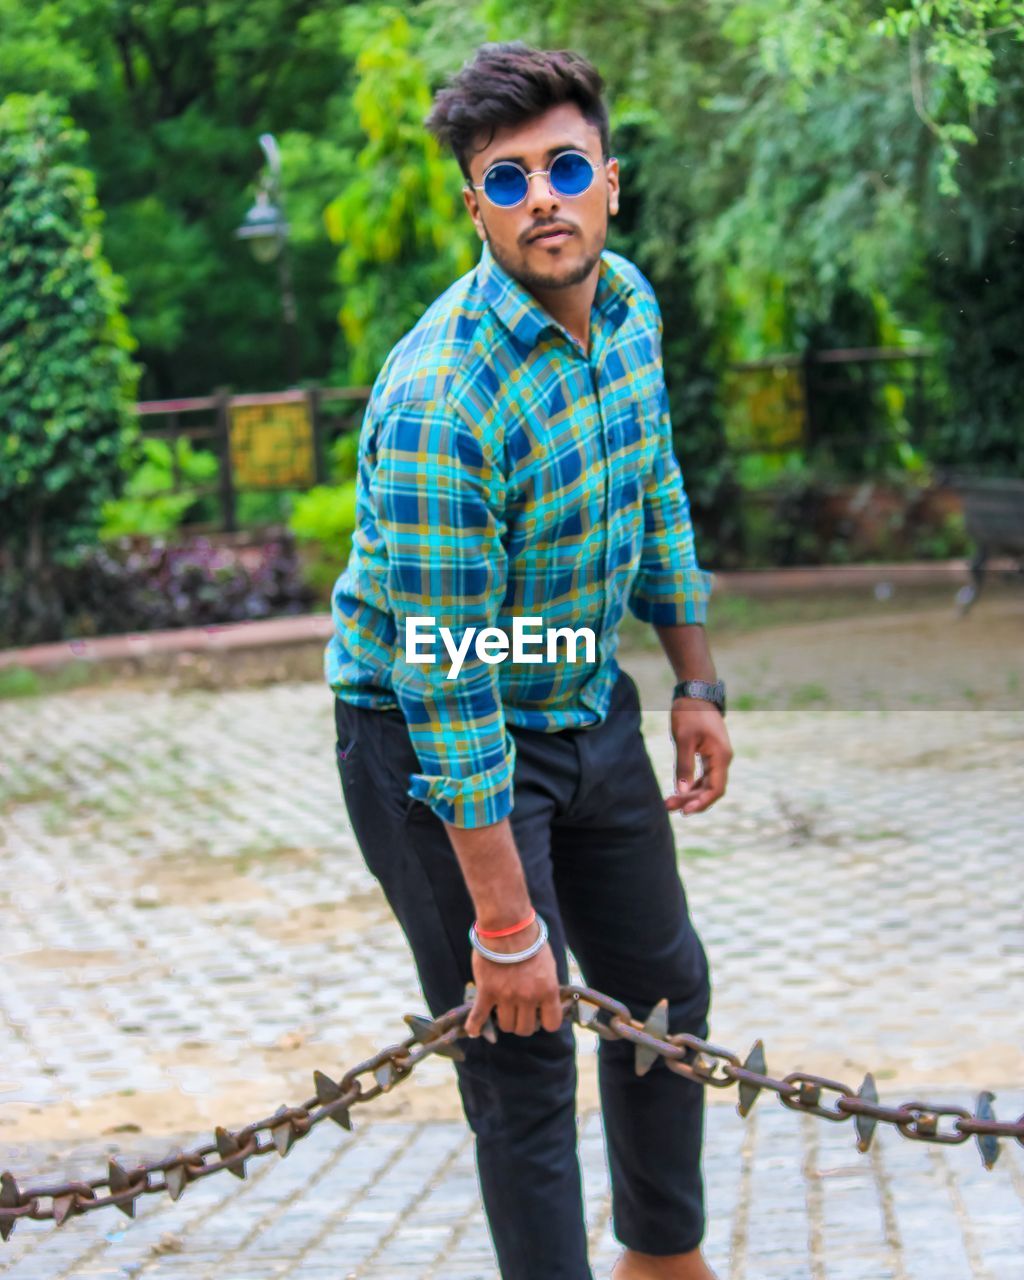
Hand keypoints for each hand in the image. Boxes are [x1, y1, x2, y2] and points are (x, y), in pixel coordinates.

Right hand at [465, 926, 563, 1037]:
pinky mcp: (487, 992)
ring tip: (503, 1010)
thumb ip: (546, 986)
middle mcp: (528, 997)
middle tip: (519, 1011)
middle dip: (523, 1022)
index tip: (540, 1015)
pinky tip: (474, 1030)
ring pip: (506, 1025)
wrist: (508, 926)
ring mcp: (506, 996)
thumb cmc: (530, 942)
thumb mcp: (548, 965)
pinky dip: (475, 1025)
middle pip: (525, 1028)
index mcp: (547, 990)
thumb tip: (544, 1003)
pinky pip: (479, 1016)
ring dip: (505, 1020)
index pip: (552, 1024)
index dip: (545, 1021)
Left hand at [665, 699, 732, 815]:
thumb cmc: (689, 713)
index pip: (716, 789)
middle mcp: (723, 759)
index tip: (684, 811)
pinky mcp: (711, 753)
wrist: (696, 692)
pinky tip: (678, 790)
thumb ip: (684, 766)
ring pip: (707, 783)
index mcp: (721, 756)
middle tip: (667, 806)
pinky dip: (692, 784)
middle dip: (690, 800)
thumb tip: (682, 791)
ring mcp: (718, 757)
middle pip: (710, 789)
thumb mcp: (683, 739)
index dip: (701, 803)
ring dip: (690, 794)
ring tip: (669, 802)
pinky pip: (704, 775)